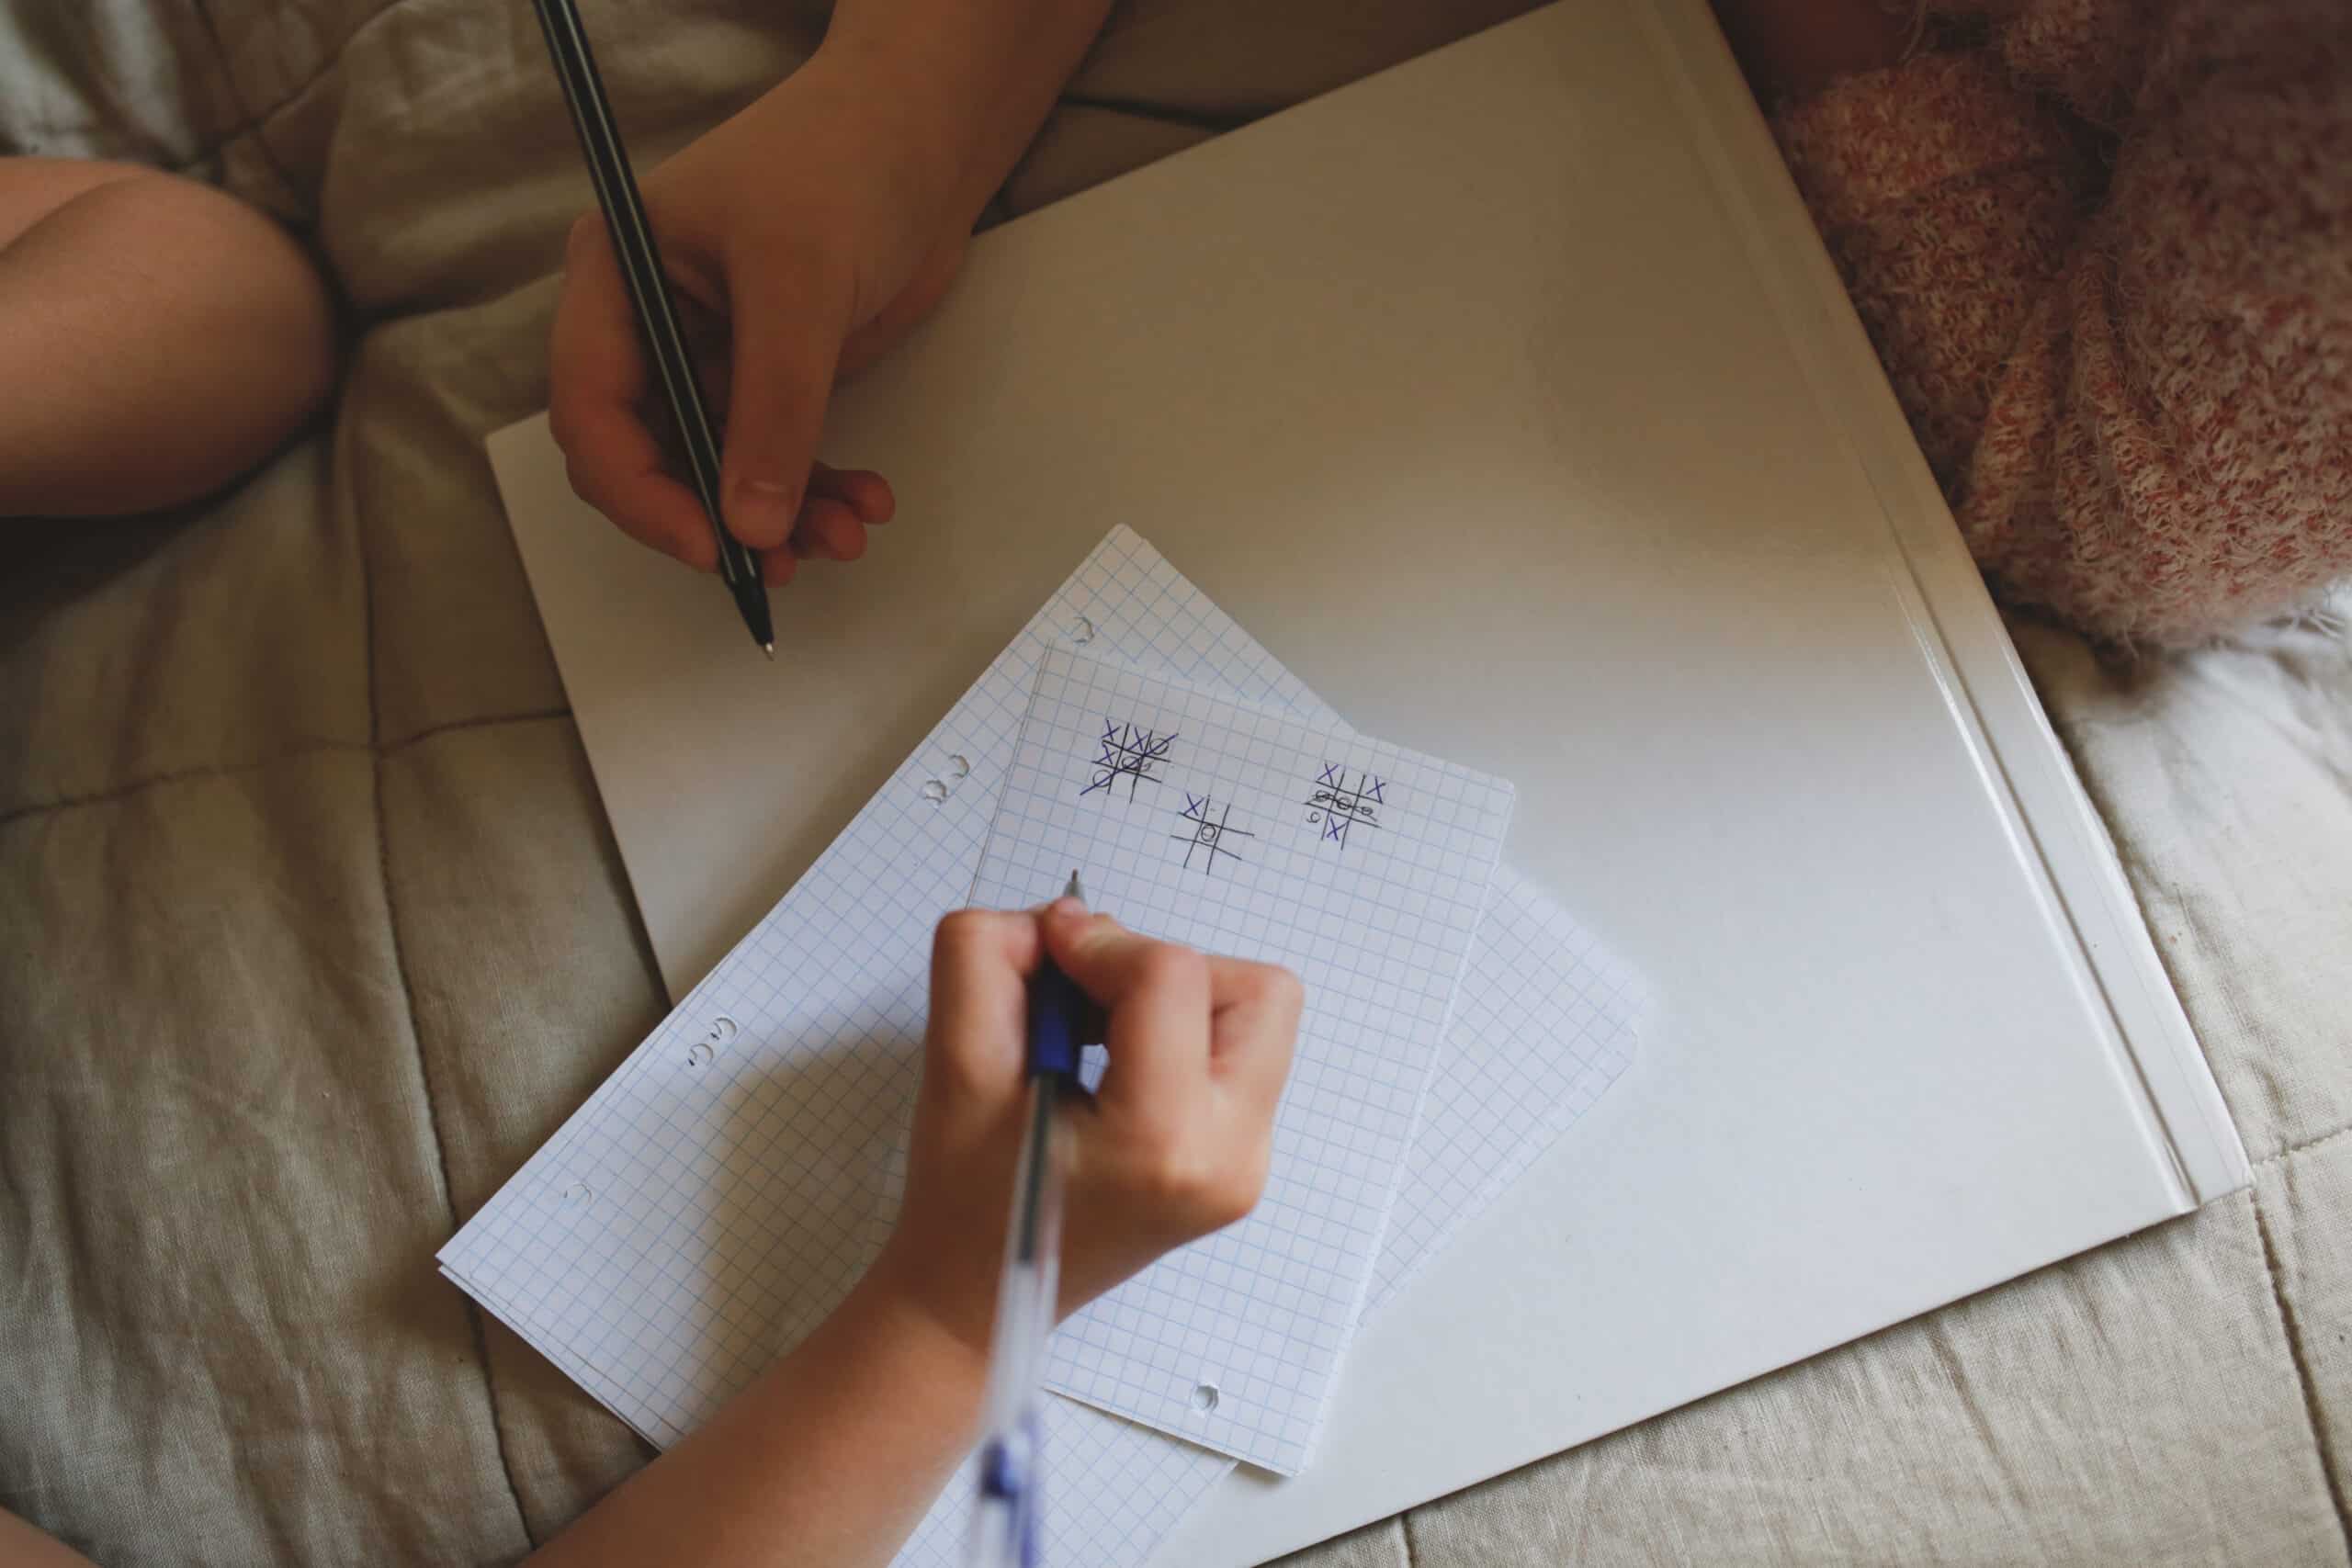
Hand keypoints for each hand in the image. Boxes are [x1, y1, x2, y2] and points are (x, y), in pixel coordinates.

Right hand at [547, 46, 967, 584]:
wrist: (927, 140)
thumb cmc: (845, 163)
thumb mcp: (800, 283)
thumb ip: (773, 408)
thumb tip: (750, 522)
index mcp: (617, 278)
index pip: (591, 408)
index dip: (639, 489)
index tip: (706, 543)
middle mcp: (652, 323)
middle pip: (647, 456)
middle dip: (713, 516)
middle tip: (778, 561)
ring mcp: (712, 355)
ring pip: (718, 472)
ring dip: (778, 518)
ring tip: (842, 537)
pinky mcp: (771, 377)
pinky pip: (775, 458)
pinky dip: (815, 491)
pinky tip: (864, 502)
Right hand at [870, 900, 1302, 1352]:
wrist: (978, 1301)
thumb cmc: (962, 1197)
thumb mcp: (954, 1063)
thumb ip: (986, 957)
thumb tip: (1060, 920)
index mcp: (1164, 1142)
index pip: (1172, 975)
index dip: (1100, 942)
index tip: (1043, 958)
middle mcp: (1231, 1157)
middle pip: (1254, 989)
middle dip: (1166, 970)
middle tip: (1086, 1000)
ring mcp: (1248, 1166)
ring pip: (1256, 1015)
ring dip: (1176, 999)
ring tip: (1095, 1036)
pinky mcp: (1243, 1162)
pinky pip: (1240, 1053)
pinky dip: (1180, 1034)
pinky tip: (1114, 1066)